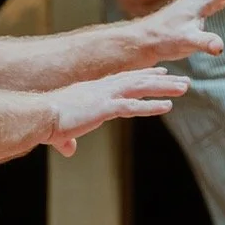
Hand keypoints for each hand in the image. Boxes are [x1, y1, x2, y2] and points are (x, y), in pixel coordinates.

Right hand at [45, 67, 188, 156]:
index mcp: (93, 90)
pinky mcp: (105, 108)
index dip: (143, 76)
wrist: (39, 115)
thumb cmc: (46, 122)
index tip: (159, 73)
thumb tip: (69, 150)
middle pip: (137, 80)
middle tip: (181, 80)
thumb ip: (67, 140)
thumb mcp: (60, 131)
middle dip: (161, 80)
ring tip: (184, 88)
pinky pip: (133, 106)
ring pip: (140, 88)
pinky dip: (151, 105)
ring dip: (164, 88)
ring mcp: (104, 96)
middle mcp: (101, 89)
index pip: (123, 80)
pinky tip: (168, 106)